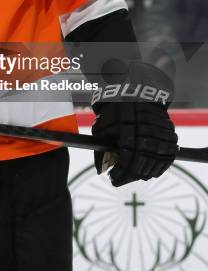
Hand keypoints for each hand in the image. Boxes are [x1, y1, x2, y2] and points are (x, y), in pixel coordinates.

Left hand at [91, 59, 177, 186]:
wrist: (136, 91)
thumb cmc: (115, 110)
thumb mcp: (102, 126)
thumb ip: (101, 147)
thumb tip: (101, 168)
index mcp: (128, 134)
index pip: (126, 164)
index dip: (119, 175)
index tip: (113, 179)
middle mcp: (146, 136)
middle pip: (141, 167)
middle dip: (129, 176)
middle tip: (121, 178)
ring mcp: (160, 136)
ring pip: (155, 164)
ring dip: (143, 173)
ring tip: (133, 174)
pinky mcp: (169, 135)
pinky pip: (166, 157)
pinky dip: (157, 166)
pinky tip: (148, 169)